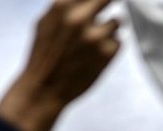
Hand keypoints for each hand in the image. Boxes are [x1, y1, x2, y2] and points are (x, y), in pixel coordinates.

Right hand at [0, 0, 121, 130]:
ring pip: (118, 21)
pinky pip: (119, 42)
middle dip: (107, 4)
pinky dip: (111, 47)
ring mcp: (95, 36)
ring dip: (110, 29)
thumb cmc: (44, 55)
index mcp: (62, 7)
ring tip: (94, 41)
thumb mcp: (46, 22)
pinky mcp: (106, 53)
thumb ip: (66, 5)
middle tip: (102, 17)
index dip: (98, 0)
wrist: (44, 89)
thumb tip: (85, 0)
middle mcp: (79, 18)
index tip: (100, 4)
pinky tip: (95, 56)